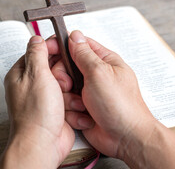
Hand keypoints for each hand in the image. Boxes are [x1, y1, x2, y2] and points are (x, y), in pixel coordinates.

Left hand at [0, 36, 74, 168]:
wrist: (43, 145)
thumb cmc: (35, 114)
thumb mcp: (36, 75)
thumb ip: (37, 54)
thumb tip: (36, 39)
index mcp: (22, 74)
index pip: (39, 51)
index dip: (54, 49)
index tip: (65, 50)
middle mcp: (32, 85)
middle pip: (56, 67)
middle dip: (64, 75)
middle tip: (61, 83)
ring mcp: (45, 98)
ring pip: (66, 83)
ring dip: (70, 92)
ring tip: (65, 101)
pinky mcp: (57, 110)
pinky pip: (71, 99)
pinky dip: (73, 105)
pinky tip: (70, 111)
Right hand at [58, 30, 174, 168]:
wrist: (126, 138)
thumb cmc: (121, 106)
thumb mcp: (100, 74)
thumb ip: (84, 54)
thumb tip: (74, 36)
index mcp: (102, 61)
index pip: (77, 44)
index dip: (61, 45)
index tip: (49, 50)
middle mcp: (94, 75)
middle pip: (65, 66)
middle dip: (63, 77)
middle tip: (69, 85)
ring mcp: (87, 92)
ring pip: (62, 87)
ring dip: (68, 98)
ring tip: (83, 105)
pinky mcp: (81, 108)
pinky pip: (65, 104)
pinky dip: (72, 112)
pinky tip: (84, 116)